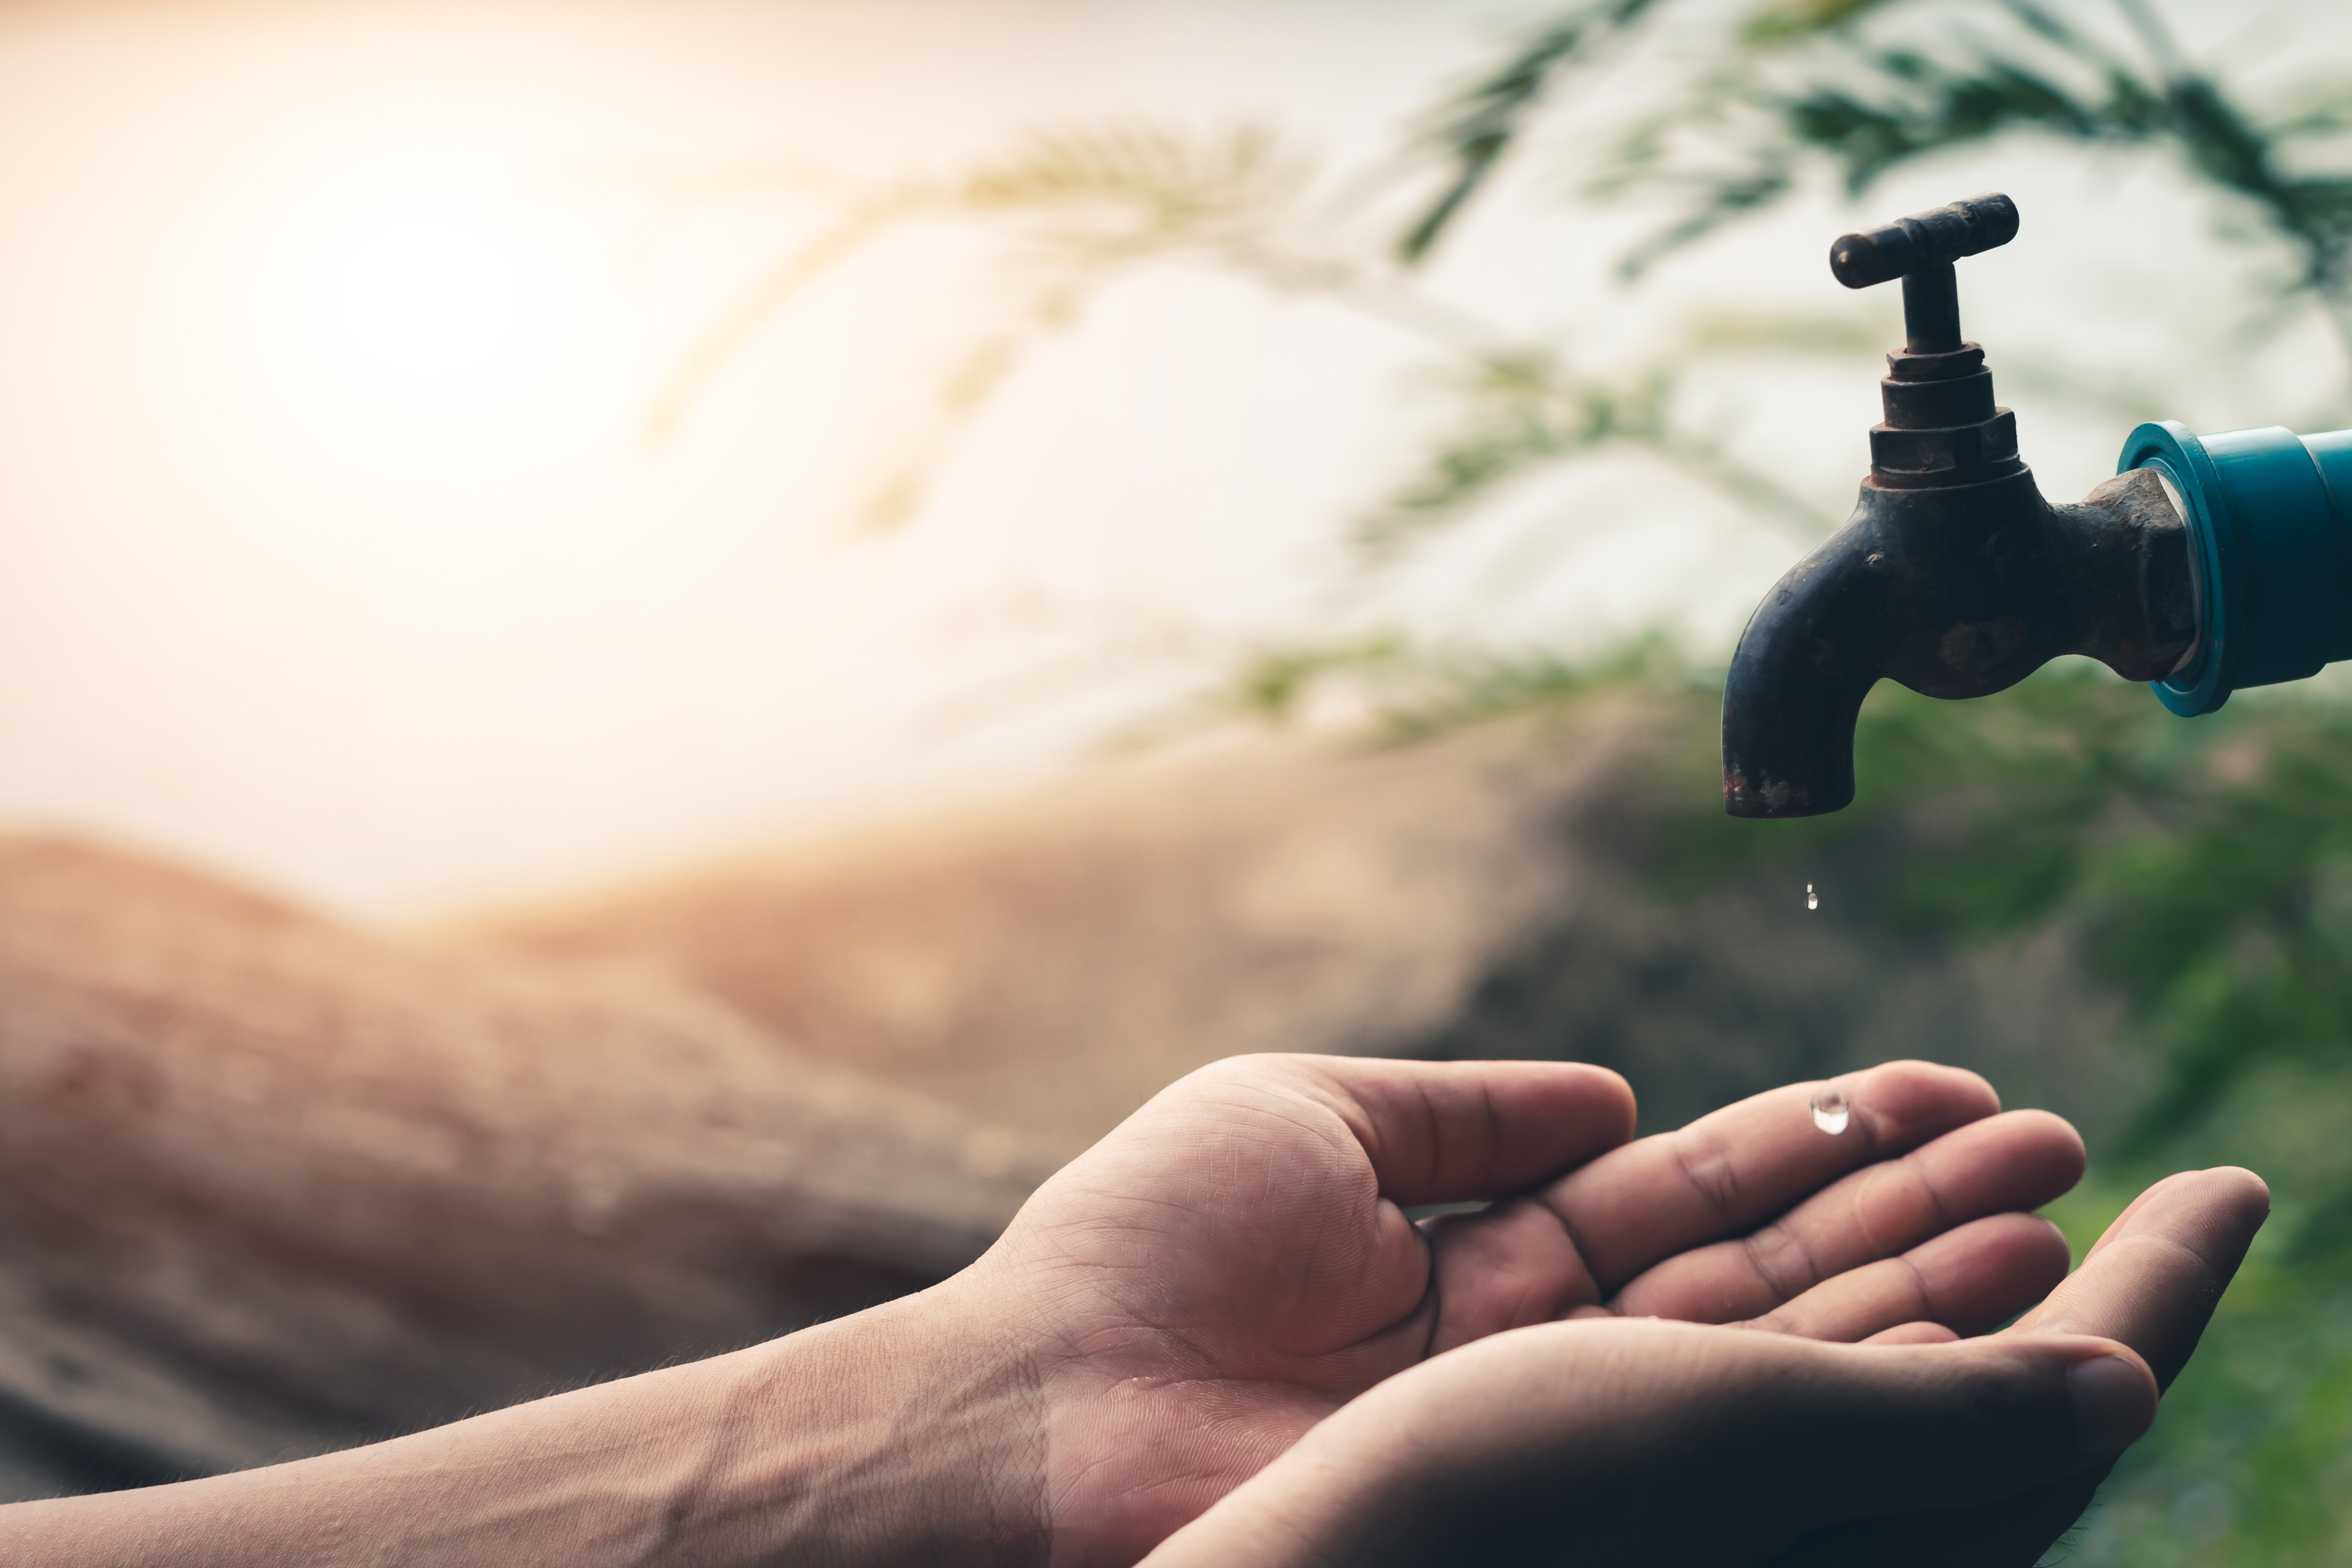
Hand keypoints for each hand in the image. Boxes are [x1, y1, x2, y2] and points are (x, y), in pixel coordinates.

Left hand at [958, 1054, 2088, 1563]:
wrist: (1038, 1415)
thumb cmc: (1140, 1253)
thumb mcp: (1311, 1120)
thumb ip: (1469, 1114)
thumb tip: (1613, 1092)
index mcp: (1483, 1252)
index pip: (1693, 1190)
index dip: (1820, 1142)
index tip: (1941, 1093)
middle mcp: (1539, 1352)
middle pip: (1761, 1272)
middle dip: (1907, 1212)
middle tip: (2052, 1150)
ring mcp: (1548, 1435)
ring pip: (1767, 1352)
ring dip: (1912, 1285)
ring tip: (2050, 1222)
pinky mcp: (1535, 1501)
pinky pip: (1708, 1432)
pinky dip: (1838, 1378)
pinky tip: (1954, 1321)